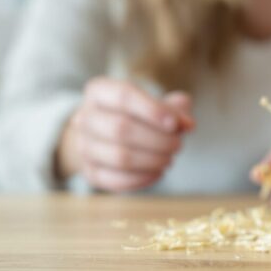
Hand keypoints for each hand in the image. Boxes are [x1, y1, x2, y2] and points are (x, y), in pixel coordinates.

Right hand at [56, 78, 194, 191]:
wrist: (107, 135)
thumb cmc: (139, 115)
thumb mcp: (156, 104)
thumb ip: (174, 109)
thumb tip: (187, 124)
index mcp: (99, 91)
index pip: (124, 96)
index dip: (153, 110)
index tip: (176, 124)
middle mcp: (84, 117)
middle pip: (121, 129)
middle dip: (157, 139)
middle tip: (178, 145)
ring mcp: (83, 146)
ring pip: (119, 156)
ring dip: (152, 160)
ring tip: (170, 159)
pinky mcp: (89, 172)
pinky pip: (115, 179)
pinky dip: (142, 178)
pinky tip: (158, 173)